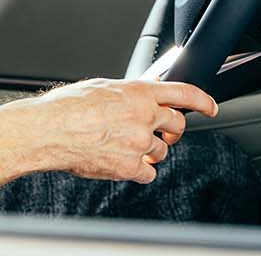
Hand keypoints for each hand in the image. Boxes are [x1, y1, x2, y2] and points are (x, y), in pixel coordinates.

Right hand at [20, 78, 217, 183]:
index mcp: (137, 92)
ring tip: (124, 146)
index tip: (210, 107)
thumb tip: (144, 91)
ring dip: (149, 150)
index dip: (202, 100)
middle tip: (163, 134)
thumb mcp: (102, 87)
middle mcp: (143, 116)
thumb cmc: (67, 107)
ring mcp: (138, 142)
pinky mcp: (130, 166)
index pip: (182, 92)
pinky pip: (147, 172)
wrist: (49, 130)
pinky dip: (138, 170)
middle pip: (177, 125)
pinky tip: (121, 162)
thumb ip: (128, 91)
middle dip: (172, 131)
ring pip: (162, 151)